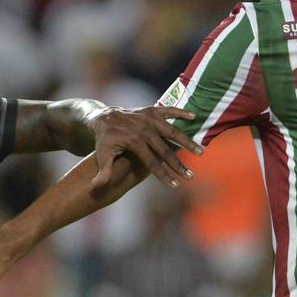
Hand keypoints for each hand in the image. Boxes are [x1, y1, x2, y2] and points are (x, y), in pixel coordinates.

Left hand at [87, 106, 202, 188]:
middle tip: (190, 176)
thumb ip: (103, 171)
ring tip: (200, 152)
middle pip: (165, 150)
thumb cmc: (104, 140)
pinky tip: (195, 116)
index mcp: (133, 142)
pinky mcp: (152, 110)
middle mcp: (143, 129)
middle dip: (178, 165)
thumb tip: (96, 187)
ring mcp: (149, 119)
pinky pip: (169, 111)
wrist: (102, 118)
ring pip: (172, 132)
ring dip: (187, 141)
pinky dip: (181, 112)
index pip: (152, 163)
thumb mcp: (101, 156)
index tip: (174, 185)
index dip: (163, 175)